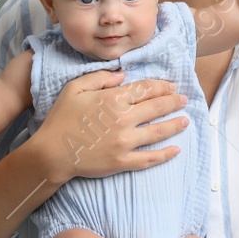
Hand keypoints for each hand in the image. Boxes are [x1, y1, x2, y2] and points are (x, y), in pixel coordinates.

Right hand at [29, 70, 189, 183]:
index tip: (172, 86)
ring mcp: (125, 142)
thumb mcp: (74, 88)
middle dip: (173, 102)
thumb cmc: (61, 119)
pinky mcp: (123, 161)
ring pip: (158, 131)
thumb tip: (122, 76)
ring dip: (175, 125)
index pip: (146, 89)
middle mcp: (124, 119)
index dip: (162, 86)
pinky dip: (165, 154)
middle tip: (184, 100)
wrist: (52, 153)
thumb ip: (99, 78)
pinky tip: (176, 149)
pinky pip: (149, 158)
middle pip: (157, 108)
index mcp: (113, 99)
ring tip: (185, 121)